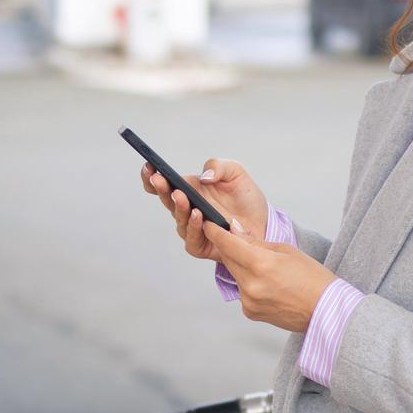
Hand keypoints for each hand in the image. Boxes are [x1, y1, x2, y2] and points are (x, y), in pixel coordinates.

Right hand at [140, 156, 268, 262]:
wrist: (263, 221)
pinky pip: (192, 239)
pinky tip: (199, 216)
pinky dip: (194, 228)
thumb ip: (218, 166)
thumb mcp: (235, 172)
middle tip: (159, 179)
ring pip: (179, 220)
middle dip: (160, 189)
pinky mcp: (202, 245)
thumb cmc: (245, 197)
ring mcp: (192, 228)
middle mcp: (186, 209)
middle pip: (166, 200)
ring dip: (179, 207)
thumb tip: (203, 176)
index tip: (148, 166)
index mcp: (189, 190)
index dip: (151, 177)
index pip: (163, 184)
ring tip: (182, 196)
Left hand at [202, 215, 338, 334]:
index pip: (227, 244)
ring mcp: (248, 301)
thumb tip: (235, 230)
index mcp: (260, 265)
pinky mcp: (250, 312)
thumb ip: (256, 241)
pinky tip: (269, 285)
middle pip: (228, 259)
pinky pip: (243, 291)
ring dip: (243, 267)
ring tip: (268, 269)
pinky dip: (250, 284)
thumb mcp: (286, 250)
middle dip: (232, 248)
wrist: (326, 311)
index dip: (215, 231)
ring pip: (236, 275)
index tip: (208, 223)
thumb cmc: (313, 279)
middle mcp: (250, 285)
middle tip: (241, 240)